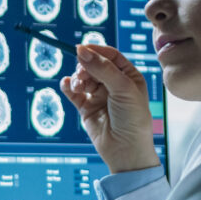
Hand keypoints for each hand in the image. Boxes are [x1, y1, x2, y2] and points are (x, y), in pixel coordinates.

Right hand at [61, 44, 161, 173]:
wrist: (126, 151)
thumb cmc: (133, 119)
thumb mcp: (123, 89)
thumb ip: (102, 69)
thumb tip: (81, 50)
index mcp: (129, 76)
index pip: (110, 56)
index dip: (96, 50)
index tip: (82, 48)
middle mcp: (114, 84)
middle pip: (94, 65)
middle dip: (85, 66)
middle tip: (82, 74)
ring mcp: (99, 96)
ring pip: (83, 78)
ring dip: (78, 78)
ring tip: (78, 86)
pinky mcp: (86, 108)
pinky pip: (73, 92)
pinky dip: (68, 87)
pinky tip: (67, 86)